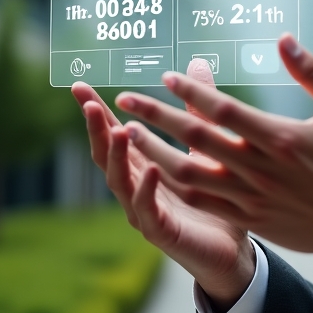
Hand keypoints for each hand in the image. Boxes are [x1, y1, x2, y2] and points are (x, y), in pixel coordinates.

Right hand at [71, 61, 255, 312]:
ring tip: (120, 129)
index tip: (80, 88)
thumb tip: (196, 62)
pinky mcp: (162, 233)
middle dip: (96, 129)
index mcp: (143, 167)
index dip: (97, 113)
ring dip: (118, 155)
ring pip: (121, 182)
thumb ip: (198, 108)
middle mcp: (137, 188)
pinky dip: (147, 190)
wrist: (232, 251)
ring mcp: (145, 212)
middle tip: (88, 102)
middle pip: (108, 156)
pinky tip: (152, 169)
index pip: (114, 136)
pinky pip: (148, 211)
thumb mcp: (206, 146)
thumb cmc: (215, 198)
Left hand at [111, 34, 312, 272]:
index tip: (166, 76)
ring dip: (155, 153)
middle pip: (197, 138)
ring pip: (190, 175)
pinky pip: (202, 203)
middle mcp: (261, 168)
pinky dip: (174, 187)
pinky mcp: (250, 219)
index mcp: (282, 137)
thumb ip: (312, 72)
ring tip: (127, 134)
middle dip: (157, 116)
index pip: (225, 110)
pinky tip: (154, 172)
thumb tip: (284, 37)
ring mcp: (252, 197)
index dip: (192, 92)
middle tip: (125, 99)